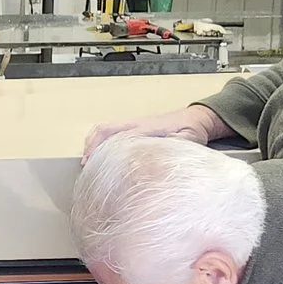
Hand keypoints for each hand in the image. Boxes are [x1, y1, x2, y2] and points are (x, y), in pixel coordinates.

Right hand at [83, 103, 225, 157]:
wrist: (197, 118)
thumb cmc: (193, 130)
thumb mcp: (188, 140)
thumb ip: (175, 146)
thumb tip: (159, 157)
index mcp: (147, 128)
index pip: (120, 137)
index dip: (104, 150)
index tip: (93, 164)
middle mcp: (137, 124)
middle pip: (106, 130)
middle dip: (92, 146)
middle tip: (85, 165)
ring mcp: (134, 125)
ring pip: (106, 129)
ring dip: (93, 142)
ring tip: (87, 161)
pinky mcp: (135, 129)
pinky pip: (111, 132)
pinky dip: (100, 142)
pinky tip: (99, 156)